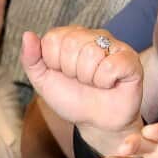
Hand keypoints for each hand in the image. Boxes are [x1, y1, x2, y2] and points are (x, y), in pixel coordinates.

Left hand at [21, 26, 142, 147]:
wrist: (96, 122)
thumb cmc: (72, 99)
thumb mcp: (43, 81)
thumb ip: (31, 59)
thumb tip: (27, 35)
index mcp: (70, 37)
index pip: (52, 39)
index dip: (54, 63)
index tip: (63, 74)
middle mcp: (92, 36)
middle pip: (72, 44)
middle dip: (71, 71)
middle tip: (81, 80)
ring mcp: (113, 46)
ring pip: (91, 54)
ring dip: (88, 78)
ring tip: (95, 83)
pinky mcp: (130, 59)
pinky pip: (111, 66)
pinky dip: (105, 82)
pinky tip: (109, 84)